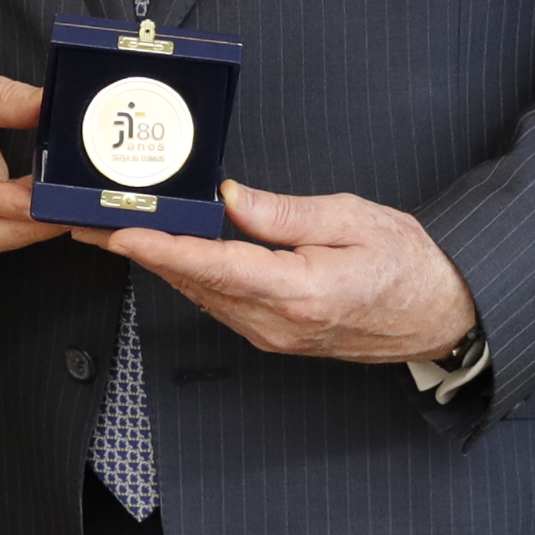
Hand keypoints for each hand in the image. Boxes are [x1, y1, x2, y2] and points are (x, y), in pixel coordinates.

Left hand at [89, 181, 478, 364]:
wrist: (444, 315)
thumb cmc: (410, 264)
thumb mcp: (353, 219)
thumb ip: (285, 213)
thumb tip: (230, 198)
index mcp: (301, 292)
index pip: (215, 266)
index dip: (162, 248)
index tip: (120, 232)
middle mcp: (278, 323)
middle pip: (194, 283)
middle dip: (139, 251)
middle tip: (90, 223)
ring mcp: (274, 335)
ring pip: (200, 295)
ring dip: (156, 264)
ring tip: (110, 232)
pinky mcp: (274, 336)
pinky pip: (219, 304)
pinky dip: (187, 276)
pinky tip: (163, 254)